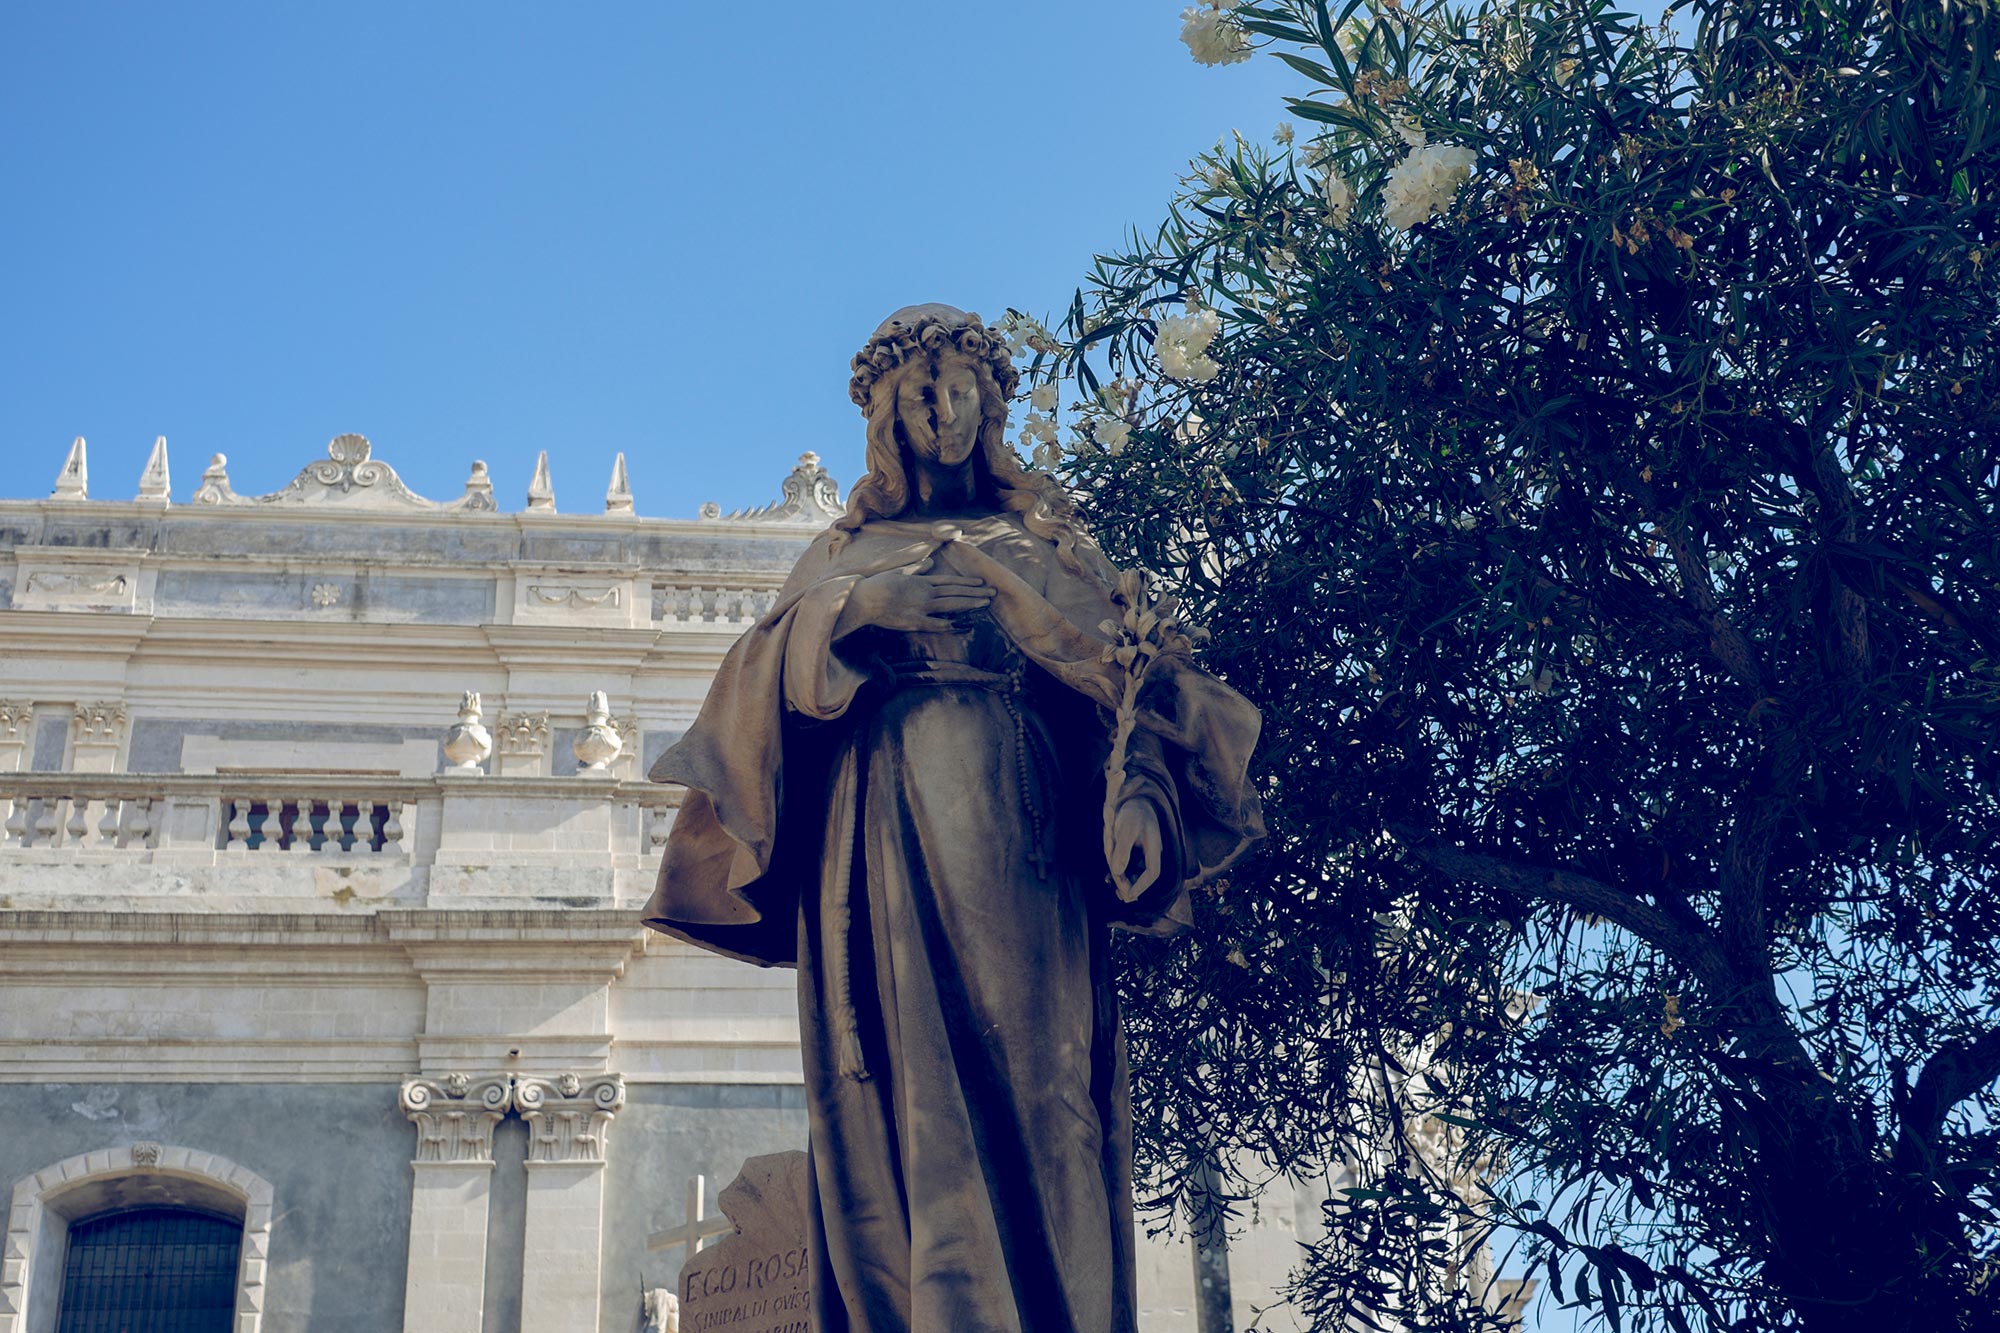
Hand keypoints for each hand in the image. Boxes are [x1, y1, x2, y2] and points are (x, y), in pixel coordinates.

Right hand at [836, 559, 993, 636]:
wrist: (864, 599)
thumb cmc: (878, 585)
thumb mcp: (899, 572)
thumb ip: (917, 568)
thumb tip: (931, 562)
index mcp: (922, 581)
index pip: (949, 581)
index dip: (966, 582)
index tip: (981, 583)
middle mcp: (925, 592)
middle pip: (955, 592)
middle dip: (976, 592)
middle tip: (993, 593)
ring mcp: (921, 607)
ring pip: (951, 604)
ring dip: (970, 604)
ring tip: (985, 604)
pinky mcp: (915, 621)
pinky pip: (937, 624)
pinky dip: (951, 625)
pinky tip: (964, 625)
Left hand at [1110, 798, 1164, 902]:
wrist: (1133, 800)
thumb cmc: (1132, 812)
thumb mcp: (1126, 828)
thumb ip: (1123, 850)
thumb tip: (1117, 871)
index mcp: (1154, 847)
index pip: (1152, 873)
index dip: (1142, 886)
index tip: (1129, 895)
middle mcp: (1150, 852)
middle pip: (1143, 876)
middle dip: (1131, 886)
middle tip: (1119, 895)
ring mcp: (1143, 852)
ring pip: (1135, 871)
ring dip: (1124, 880)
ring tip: (1115, 889)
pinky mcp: (1135, 850)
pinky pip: (1129, 865)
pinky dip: (1121, 872)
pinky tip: (1111, 878)